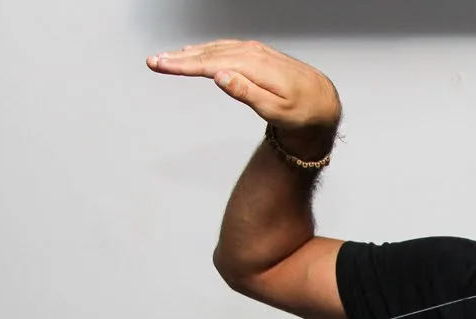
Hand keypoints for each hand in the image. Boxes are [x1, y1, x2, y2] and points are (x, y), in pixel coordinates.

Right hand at [146, 40, 341, 137]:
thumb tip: (220, 76)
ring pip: (215, 49)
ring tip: (166, 58)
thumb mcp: (276, 110)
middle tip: (153, 61)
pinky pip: (224, 48)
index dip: (183, 64)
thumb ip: (247, 93)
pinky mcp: (256, 55)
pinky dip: (206, 50)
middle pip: (209, 54)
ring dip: (189, 53)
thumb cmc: (302, 112)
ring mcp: (255, 52)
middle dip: (179, 57)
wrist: (323, 103)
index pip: (211, 63)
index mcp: (255, 67)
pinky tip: (194, 53)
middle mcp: (253, 54)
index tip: (160, 65)